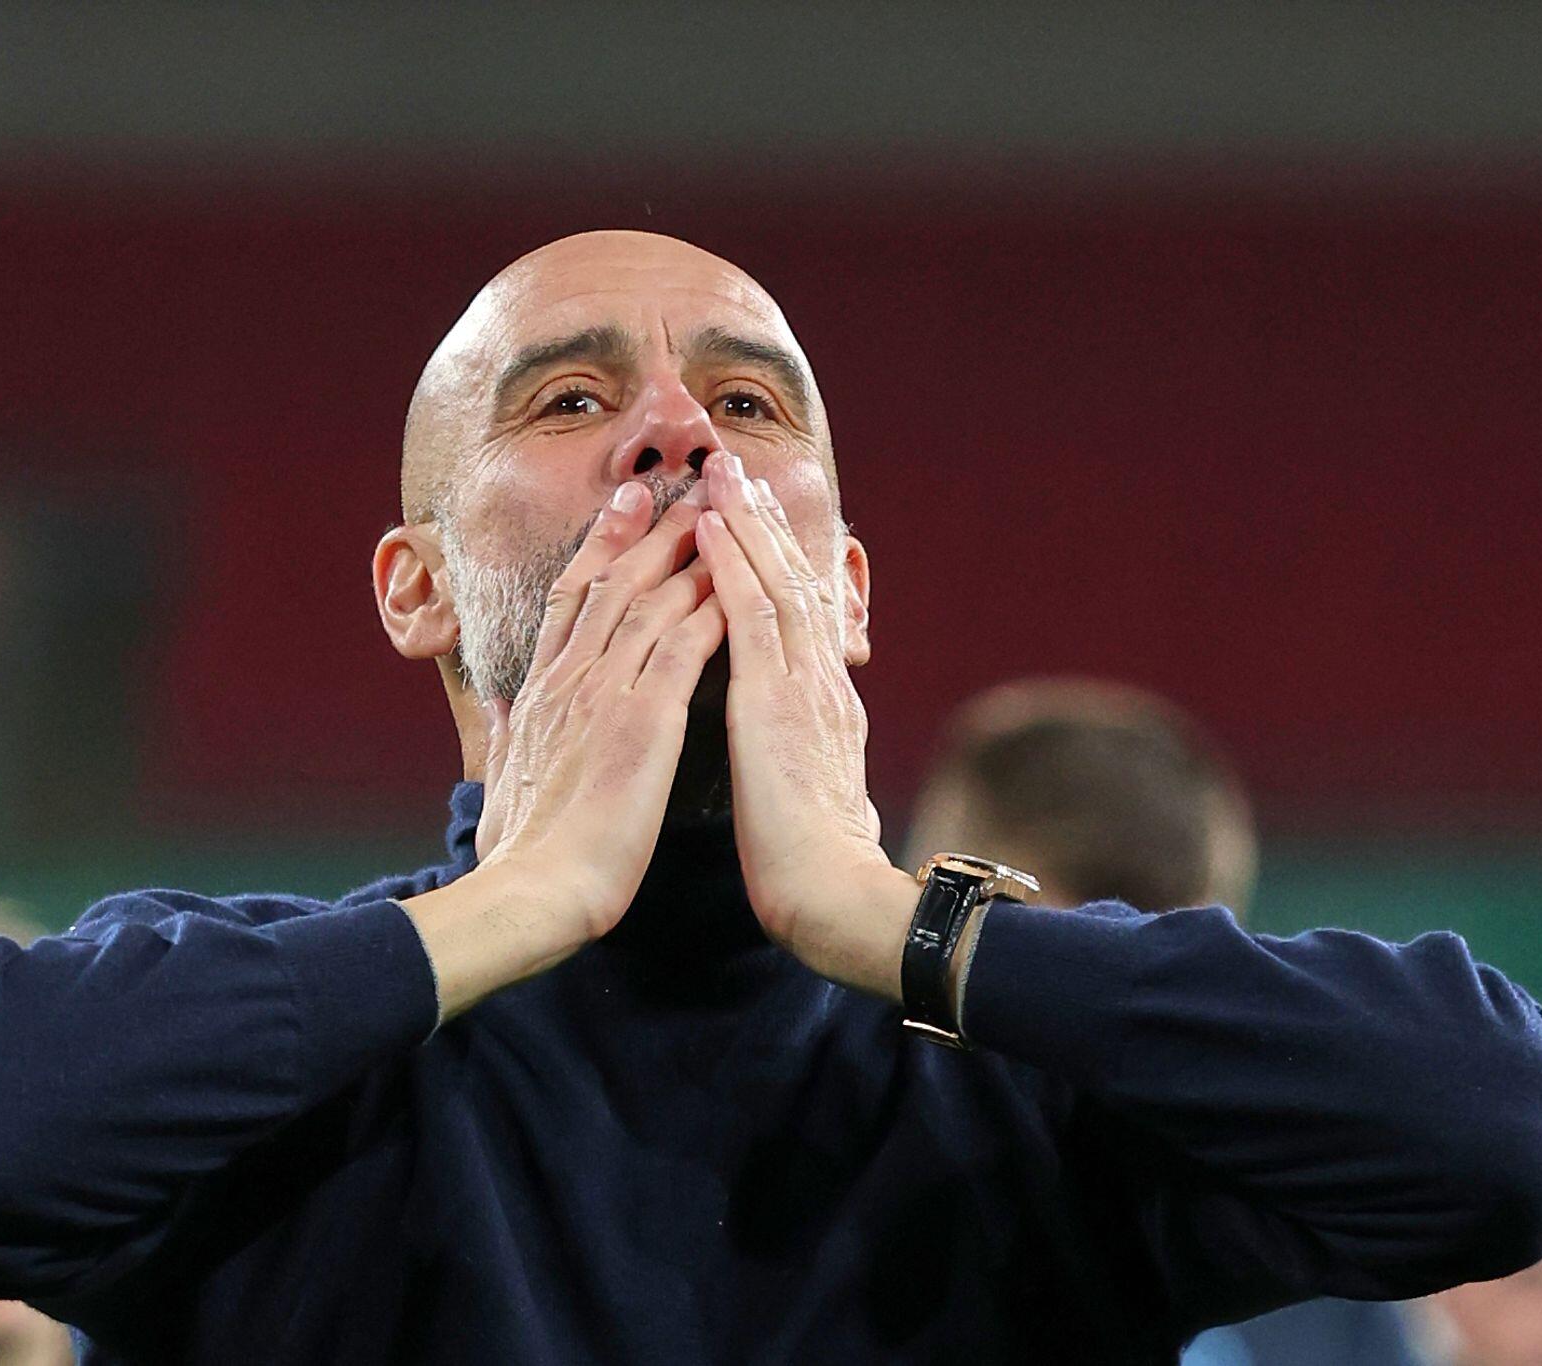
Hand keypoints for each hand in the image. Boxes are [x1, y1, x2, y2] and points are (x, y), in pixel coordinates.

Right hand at [477, 478, 722, 933]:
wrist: (534, 894)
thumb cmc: (522, 852)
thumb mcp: (500, 780)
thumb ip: (504, 733)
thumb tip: (497, 703)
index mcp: (542, 693)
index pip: (571, 600)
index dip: (601, 547)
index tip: (624, 507)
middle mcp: (571, 681)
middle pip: (613, 584)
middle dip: (650, 530)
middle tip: (681, 486)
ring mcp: (605, 696)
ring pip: (650, 604)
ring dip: (687, 557)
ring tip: (720, 517)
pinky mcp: (642, 723)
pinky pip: (682, 649)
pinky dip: (708, 612)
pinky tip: (736, 585)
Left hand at [693, 452, 920, 1001]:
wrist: (832, 897)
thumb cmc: (812, 864)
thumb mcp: (811, 793)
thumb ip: (803, 756)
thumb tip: (797, 749)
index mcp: (822, 705)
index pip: (799, 616)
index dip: (777, 562)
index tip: (756, 518)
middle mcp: (819, 683)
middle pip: (793, 582)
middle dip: (764, 522)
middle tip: (737, 468)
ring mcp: (802, 688)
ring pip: (775, 584)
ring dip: (746, 523)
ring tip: (720, 474)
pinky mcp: (777, 703)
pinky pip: (751, 617)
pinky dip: (731, 566)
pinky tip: (709, 530)